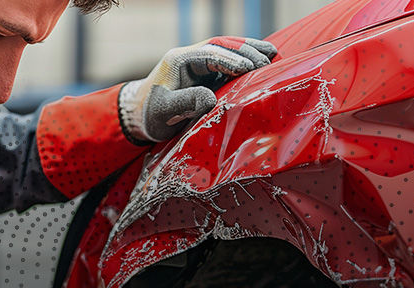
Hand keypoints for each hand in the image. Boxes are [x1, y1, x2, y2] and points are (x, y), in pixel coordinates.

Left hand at [119, 36, 276, 142]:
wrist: (140, 115)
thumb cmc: (151, 115)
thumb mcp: (164, 111)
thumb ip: (185, 102)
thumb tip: (211, 98)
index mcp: (180, 60)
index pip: (210, 54)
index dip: (231, 60)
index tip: (250, 68)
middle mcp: (191, 57)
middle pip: (222, 46)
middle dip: (246, 51)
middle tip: (268, 61)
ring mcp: (200, 64)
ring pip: (228, 50)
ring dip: (250, 51)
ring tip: (273, 54)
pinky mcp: (206, 73)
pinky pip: (229, 62)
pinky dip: (246, 61)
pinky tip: (263, 62)